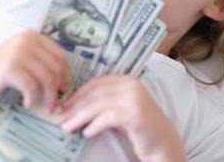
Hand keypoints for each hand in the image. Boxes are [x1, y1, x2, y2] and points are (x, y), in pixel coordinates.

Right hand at [0, 30, 67, 111]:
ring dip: (48, 97)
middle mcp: (26, 41)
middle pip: (55, 67)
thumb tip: (64, 79)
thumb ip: (39, 60)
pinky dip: (33, 98)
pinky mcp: (10, 68)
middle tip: (54, 102)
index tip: (61, 87)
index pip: (59, 54)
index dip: (64, 73)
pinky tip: (28, 103)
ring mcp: (18, 53)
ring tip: (46, 107)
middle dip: (57, 88)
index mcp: (31, 36)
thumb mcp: (21, 57)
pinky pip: (31, 87)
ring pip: (46, 78)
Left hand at [55, 75, 184, 161]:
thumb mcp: (117, 111)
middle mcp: (131, 85)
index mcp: (126, 80)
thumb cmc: (138, 128)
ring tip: (68, 127)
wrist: (163, 143)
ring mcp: (134, 97)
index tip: (64, 105)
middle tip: (60, 118)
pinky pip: (108, 117)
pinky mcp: (136, 112)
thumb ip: (101, 105)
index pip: (96, 83)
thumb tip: (71, 107)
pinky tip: (87, 133)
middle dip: (75, 107)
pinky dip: (95, 125)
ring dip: (80, 117)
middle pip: (95, 93)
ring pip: (99, 105)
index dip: (78, 94)